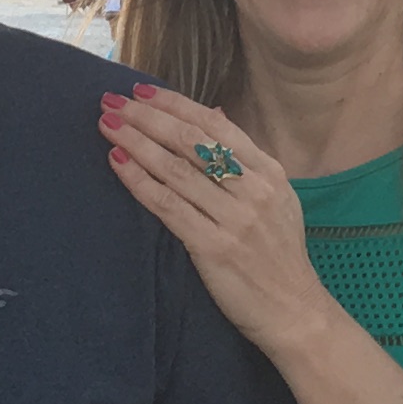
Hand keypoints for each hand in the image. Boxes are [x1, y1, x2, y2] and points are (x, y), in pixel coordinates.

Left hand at [96, 85, 327, 354]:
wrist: (295, 311)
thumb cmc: (279, 257)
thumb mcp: (277, 199)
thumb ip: (245, 159)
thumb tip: (214, 114)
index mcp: (269, 172)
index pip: (215, 126)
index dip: (175, 104)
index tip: (142, 91)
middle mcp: (254, 188)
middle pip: (191, 141)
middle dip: (147, 117)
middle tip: (112, 102)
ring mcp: (235, 218)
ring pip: (175, 169)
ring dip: (136, 142)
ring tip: (107, 126)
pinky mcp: (214, 247)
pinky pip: (168, 206)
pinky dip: (140, 181)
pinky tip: (117, 163)